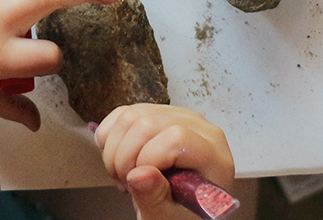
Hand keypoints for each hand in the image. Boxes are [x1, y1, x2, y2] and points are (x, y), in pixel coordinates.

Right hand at [95, 104, 234, 219]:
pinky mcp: (158, 112)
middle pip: (148, 123)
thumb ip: (154, 197)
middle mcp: (199, 127)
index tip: (137, 183)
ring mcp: (178, 116)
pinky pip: (124, 113)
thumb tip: (139, 175)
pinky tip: (117, 158)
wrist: (178, 208)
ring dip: (114, 149)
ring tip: (123, 174)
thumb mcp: (167, 217)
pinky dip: (110, 137)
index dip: (147, 159)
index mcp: (212, 154)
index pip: (176, 138)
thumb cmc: (180, 213)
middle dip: (124, 157)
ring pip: (131, 116)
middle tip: (125, 183)